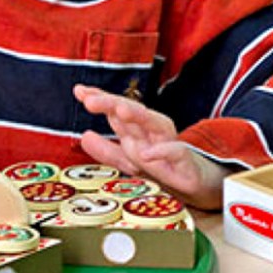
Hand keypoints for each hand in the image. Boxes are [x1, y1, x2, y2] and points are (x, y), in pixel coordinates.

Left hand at [73, 84, 229, 209]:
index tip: (79, 91)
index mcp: (137, 129)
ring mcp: (169, 143)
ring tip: (119, 111)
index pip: (117, 109)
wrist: (193, 182)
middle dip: (112, 103)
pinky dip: (161, 152)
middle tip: (90, 100)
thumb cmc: (162, 165)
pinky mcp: (184, 161)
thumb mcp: (129, 159)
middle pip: (132, 111)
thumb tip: (85, 135)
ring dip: (138, 116)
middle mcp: (152, 131)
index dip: (99, 98)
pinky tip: (146, 154)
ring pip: (154, 123)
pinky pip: (175, 152)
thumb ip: (107, 150)